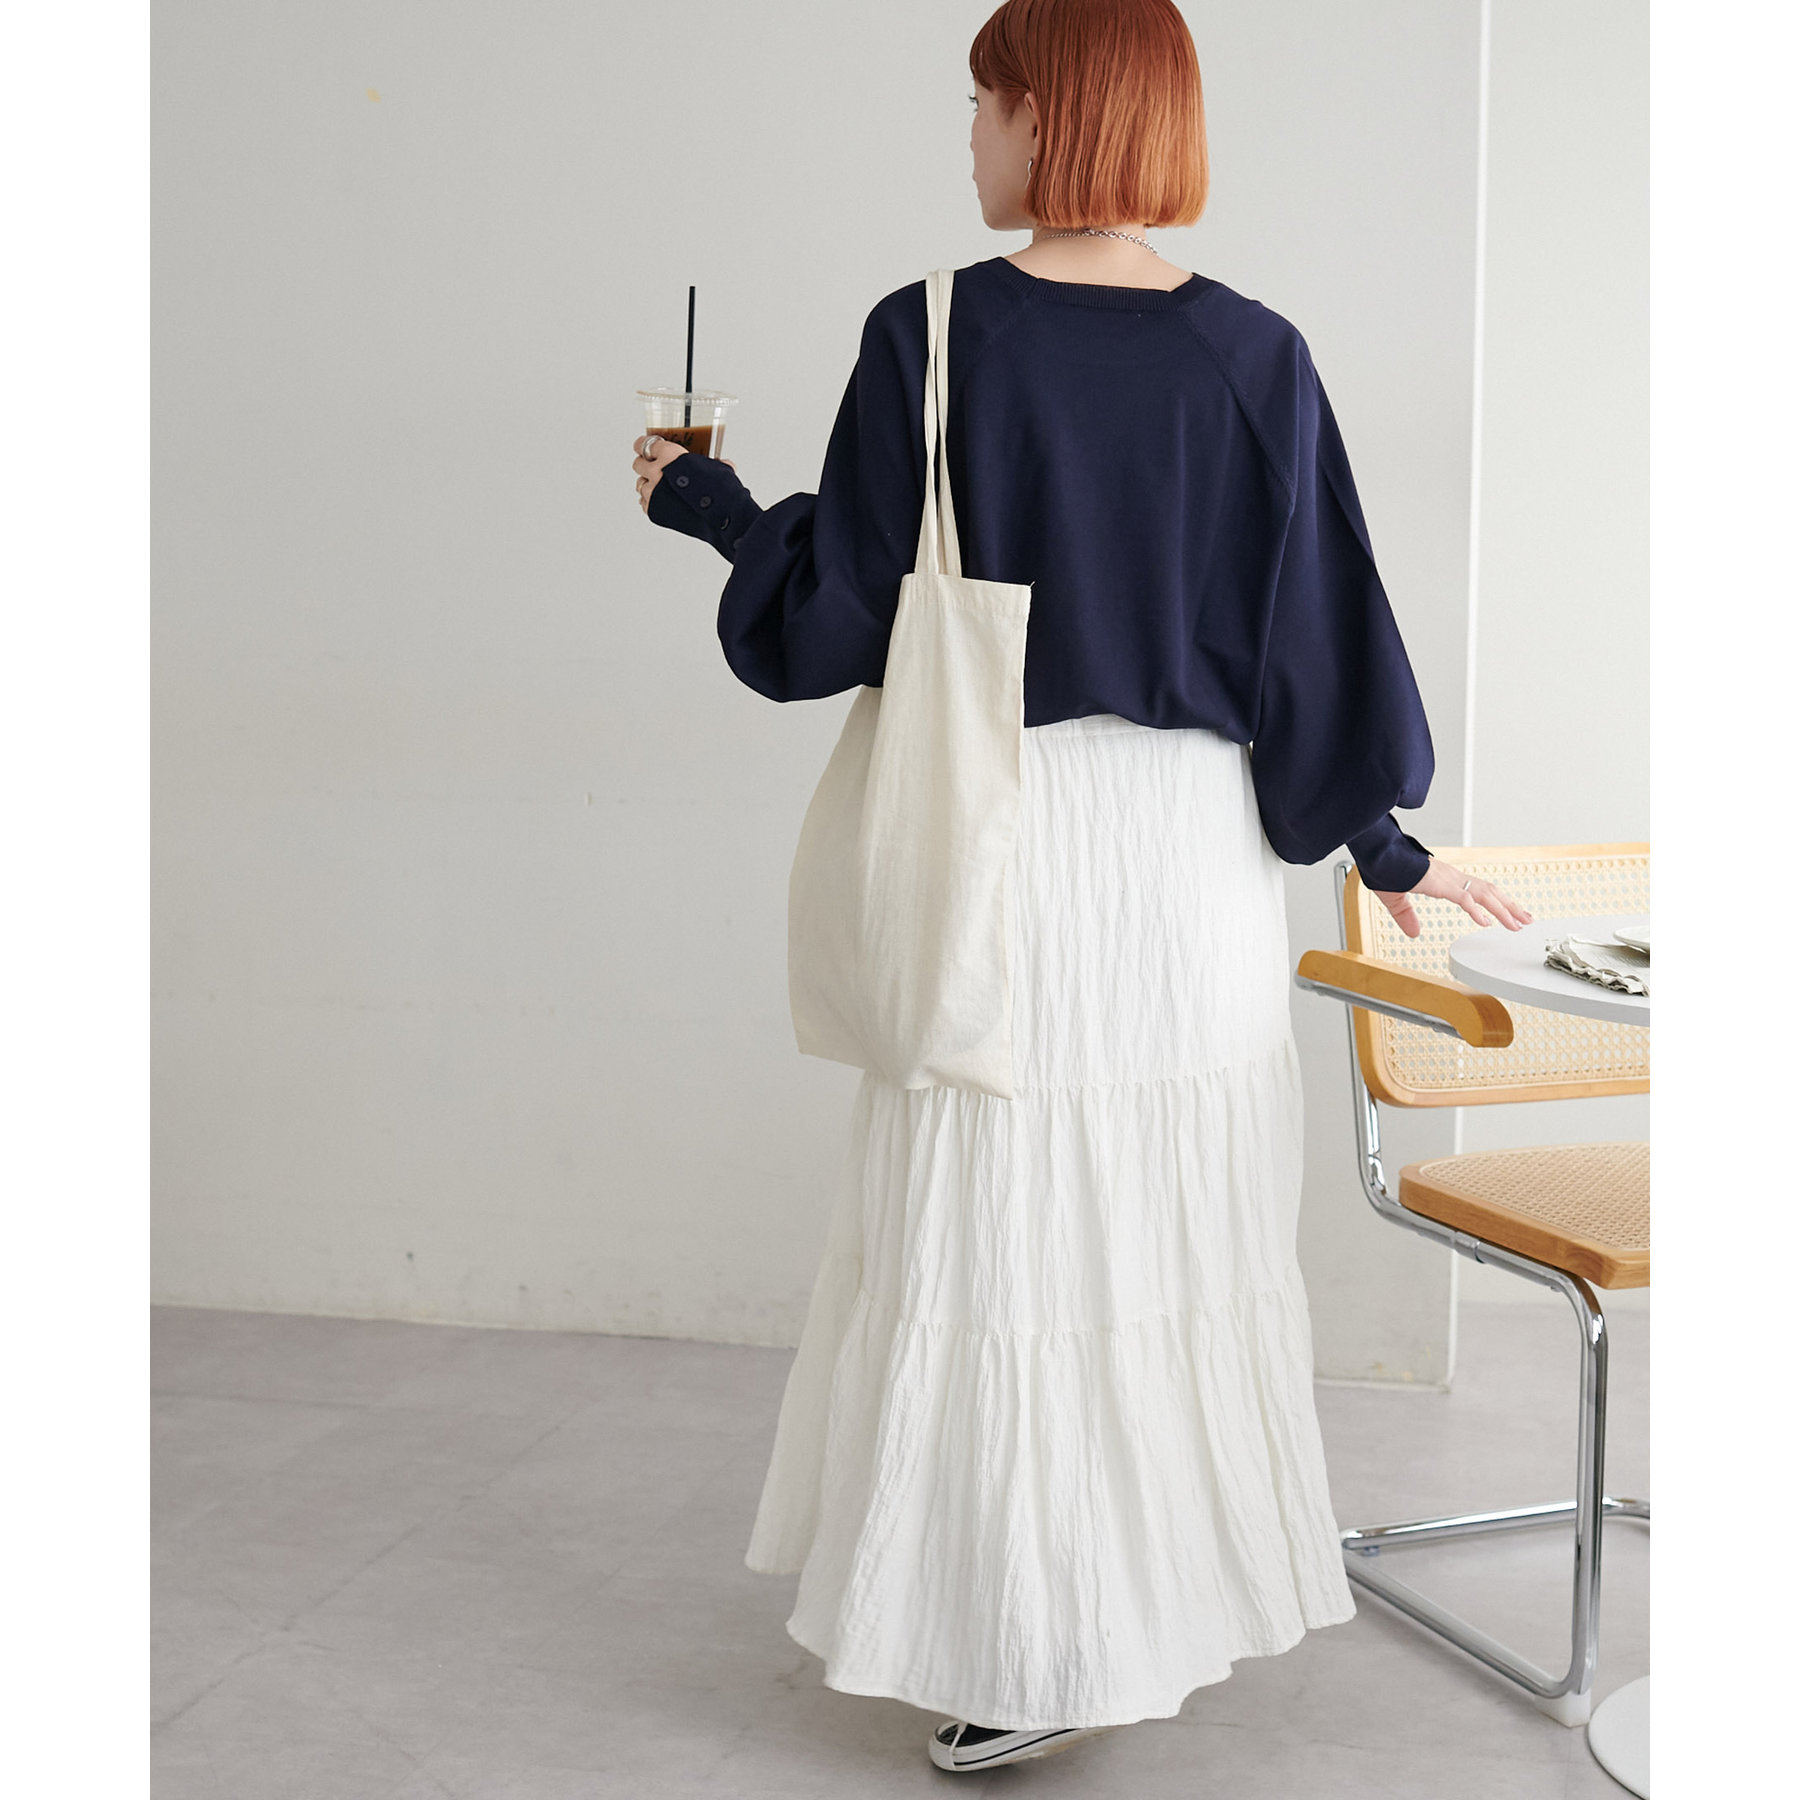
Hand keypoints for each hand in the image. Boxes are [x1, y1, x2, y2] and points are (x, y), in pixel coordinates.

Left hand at [632, 435, 736, 513]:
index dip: (643, 446)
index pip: (645, 444)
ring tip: (660, 487)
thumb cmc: (719, 490)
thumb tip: (724, 464)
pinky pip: (645, 503)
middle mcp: (657, 472)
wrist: (719, 516)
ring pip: (640, 484)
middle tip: (653, 468)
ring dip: (648, 484)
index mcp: (669, 455)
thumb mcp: (718, 468)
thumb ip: (714, 464)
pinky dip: (651, 502)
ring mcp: (653, 493)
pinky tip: (663, 502)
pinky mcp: (654, 511)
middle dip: (645, 465)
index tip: (644, 447)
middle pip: (638, 464)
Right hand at [1372, 857, 1533, 940]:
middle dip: (1510, 907)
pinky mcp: (1441, 884)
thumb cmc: (1384, 869)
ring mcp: (1449, 880)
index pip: (1477, 890)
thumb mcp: (1396, 899)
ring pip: (1485, 895)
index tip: (1507, 914)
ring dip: (1504, 910)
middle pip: (1490, 892)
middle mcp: (1452, 878)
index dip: (1494, 903)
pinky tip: (1486, 923)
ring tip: (1518, 923)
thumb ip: (1406, 916)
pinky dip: (1477, 911)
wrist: (1378, 854)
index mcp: (1444, 879)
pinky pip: (1464, 898)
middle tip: (1526, 919)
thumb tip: (1413, 933)